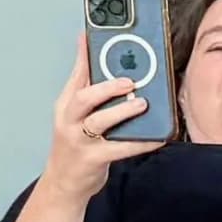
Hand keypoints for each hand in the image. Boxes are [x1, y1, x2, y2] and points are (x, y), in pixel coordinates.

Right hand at [39, 39, 155, 203]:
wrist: (63, 182)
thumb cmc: (74, 144)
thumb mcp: (74, 114)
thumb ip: (86, 87)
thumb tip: (91, 54)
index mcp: (65, 106)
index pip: (75, 76)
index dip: (86, 56)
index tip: (97, 38)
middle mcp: (69, 121)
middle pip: (82, 98)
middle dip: (106, 87)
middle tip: (129, 81)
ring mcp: (79, 141)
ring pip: (99, 122)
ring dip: (122, 111)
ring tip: (142, 104)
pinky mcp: (93, 160)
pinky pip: (120, 149)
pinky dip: (141, 142)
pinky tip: (158, 137)